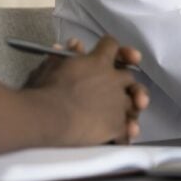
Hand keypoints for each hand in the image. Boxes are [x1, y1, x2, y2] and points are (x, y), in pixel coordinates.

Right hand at [26, 36, 148, 144]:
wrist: (48, 116)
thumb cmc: (46, 89)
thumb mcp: (53, 65)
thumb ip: (67, 54)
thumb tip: (74, 43)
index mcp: (99, 61)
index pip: (112, 45)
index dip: (111, 48)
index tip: (111, 54)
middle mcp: (114, 79)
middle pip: (128, 76)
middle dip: (124, 81)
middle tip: (116, 89)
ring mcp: (118, 102)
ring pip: (134, 101)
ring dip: (130, 106)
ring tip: (127, 115)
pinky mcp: (117, 124)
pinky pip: (128, 129)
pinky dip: (126, 132)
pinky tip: (122, 137)